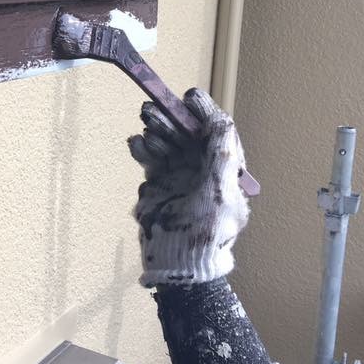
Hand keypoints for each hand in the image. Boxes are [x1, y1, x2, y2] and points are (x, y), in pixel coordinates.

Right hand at [128, 88, 249, 286]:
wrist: (177, 267)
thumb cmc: (206, 235)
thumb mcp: (221, 195)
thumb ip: (222, 157)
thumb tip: (221, 121)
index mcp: (226, 171)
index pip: (217, 132)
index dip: (204, 112)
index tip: (189, 97)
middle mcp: (203, 169)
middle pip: (188, 133)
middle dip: (172, 117)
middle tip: (154, 108)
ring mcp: (179, 176)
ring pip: (167, 141)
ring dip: (156, 129)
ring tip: (145, 123)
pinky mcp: (158, 184)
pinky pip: (149, 158)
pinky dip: (142, 148)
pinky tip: (136, 144)